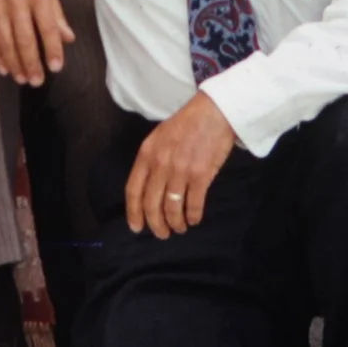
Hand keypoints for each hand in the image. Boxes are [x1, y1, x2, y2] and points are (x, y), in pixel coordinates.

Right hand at [0, 0, 72, 85]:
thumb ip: (57, 12)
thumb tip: (68, 38)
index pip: (47, 26)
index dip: (52, 49)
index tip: (56, 67)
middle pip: (24, 38)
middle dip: (31, 63)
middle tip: (37, 81)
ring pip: (5, 41)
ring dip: (14, 63)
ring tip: (22, 78)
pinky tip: (3, 67)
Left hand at [123, 93, 235, 237]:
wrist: (214, 112)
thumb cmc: (187, 124)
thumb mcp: (159, 137)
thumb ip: (151, 161)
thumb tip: (148, 189)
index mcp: (147, 154)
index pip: (133, 190)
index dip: (133, 212)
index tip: (136, 228)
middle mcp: (161, 164)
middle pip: (152, 204)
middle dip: (156, 225)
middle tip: (162, 234)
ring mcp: (180, 170)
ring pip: (172, 208)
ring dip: (175, 223)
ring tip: (179, 227)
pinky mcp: (201, 175)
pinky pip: (193, 205)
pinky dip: (193, 217)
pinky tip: (194, 219)